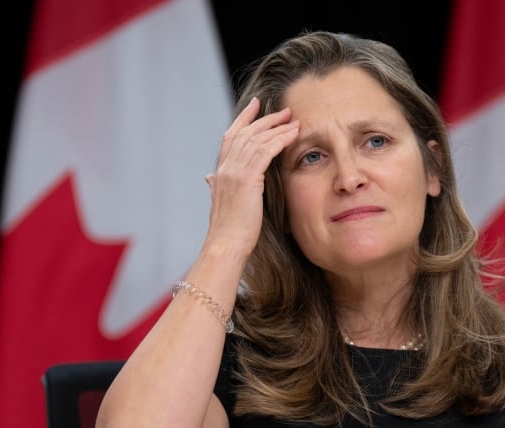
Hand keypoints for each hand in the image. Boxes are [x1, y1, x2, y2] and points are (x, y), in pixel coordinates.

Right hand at [203, 97, 299, 257]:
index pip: (231, 136)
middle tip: (284, 110)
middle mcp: (225, 168)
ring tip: (293, 121)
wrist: (226, 245)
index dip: (244, 118)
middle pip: (245, 132)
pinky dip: (279, 140)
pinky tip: (292, 135)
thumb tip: (210, 178)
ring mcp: (233, 172)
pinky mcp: (246, 178)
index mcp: (220, 172)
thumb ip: (217, 187)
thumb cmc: (229, 231)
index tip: (256, 105)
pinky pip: (265, 151)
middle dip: (265, 119)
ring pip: (256, 139)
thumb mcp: (222, 203)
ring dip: (277, 127)